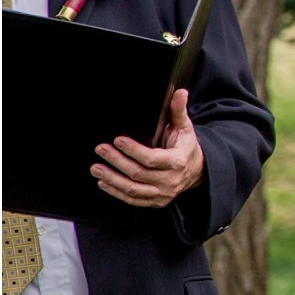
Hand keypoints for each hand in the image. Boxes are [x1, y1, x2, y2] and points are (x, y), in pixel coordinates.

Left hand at [92, 86, 206, 209]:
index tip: (118, 140)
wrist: (197, 171)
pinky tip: (104, 183)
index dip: (133, 150)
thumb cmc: (186, 147)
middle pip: (139, 174)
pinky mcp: (155, 201)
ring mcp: (162, 194)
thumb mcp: (185, 128)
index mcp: (177, 161)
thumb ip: (178, 110)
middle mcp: (170, 180)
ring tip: (96, 168)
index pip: (152, 159)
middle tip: (101, 150)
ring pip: (134, 190)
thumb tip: (180, 93)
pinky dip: (116, 193)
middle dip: (117, 162)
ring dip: (112, 179)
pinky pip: (134, 200)